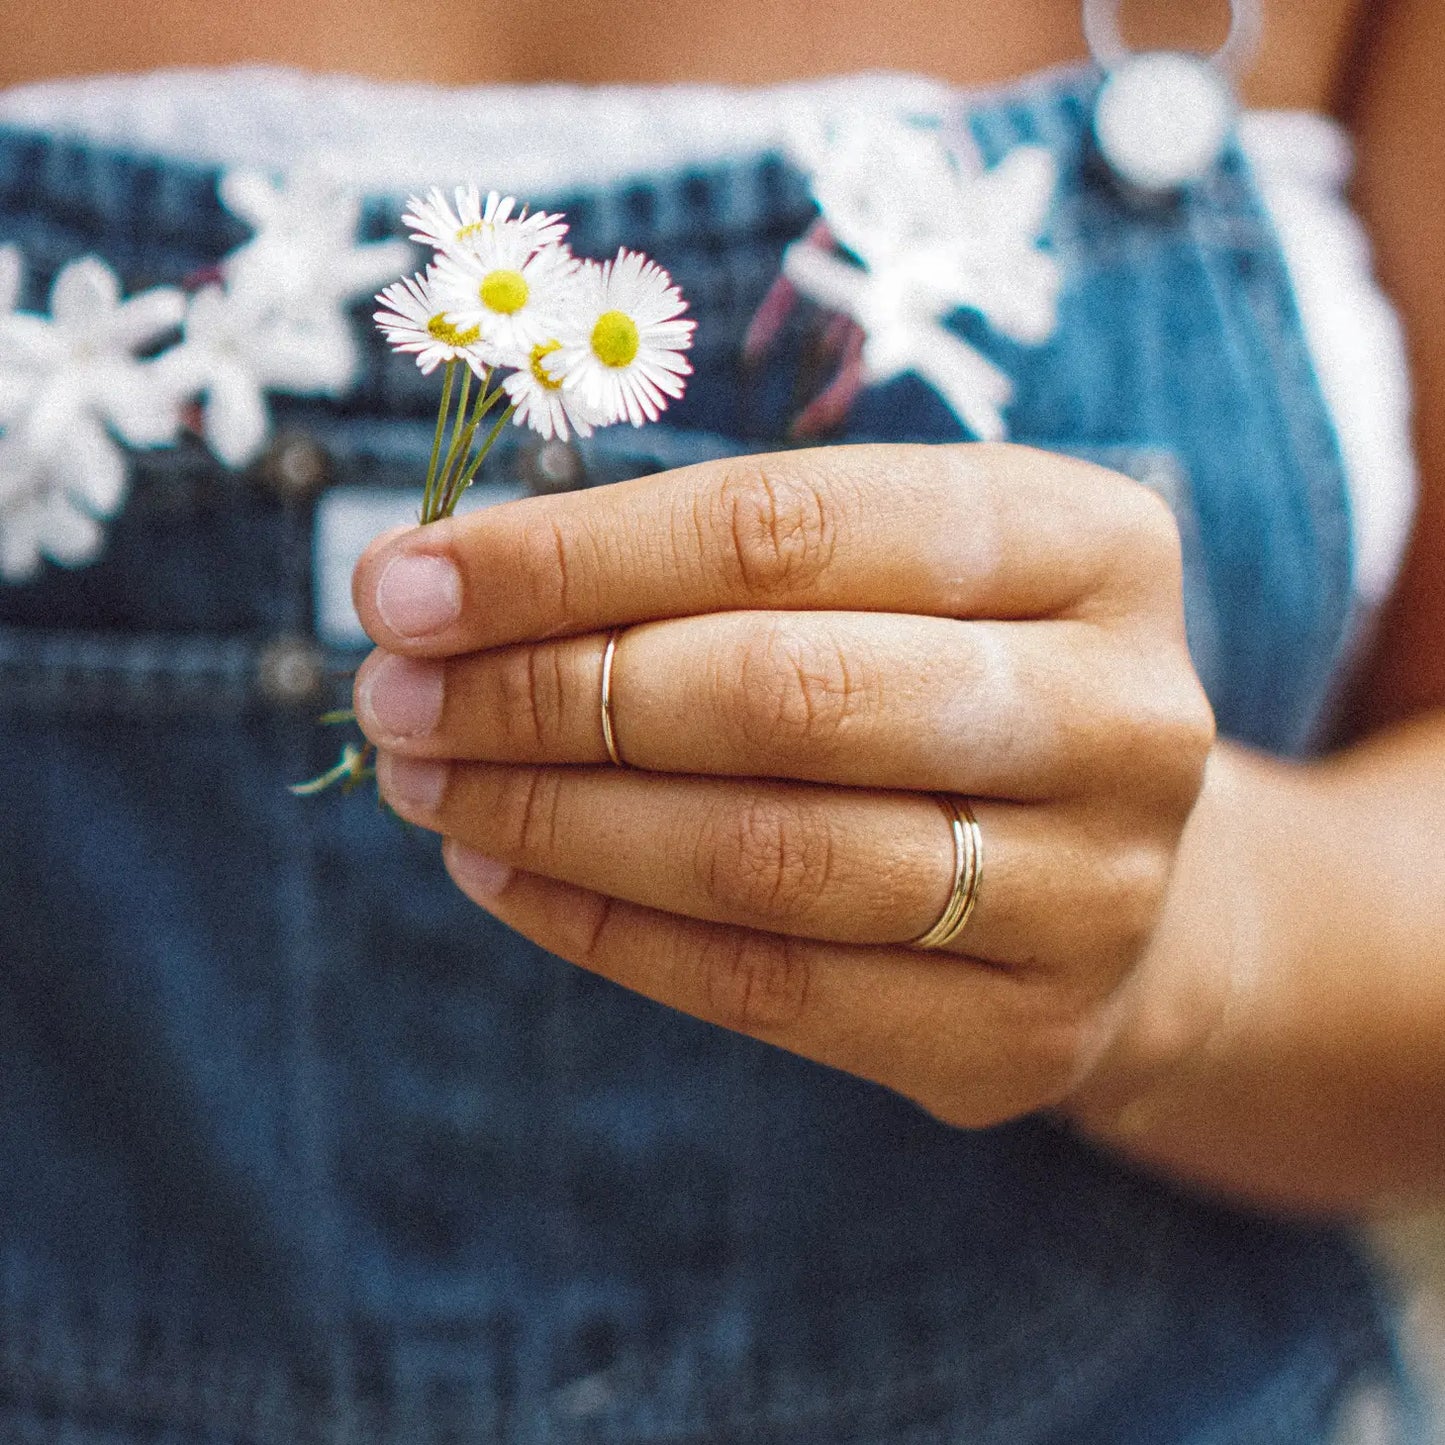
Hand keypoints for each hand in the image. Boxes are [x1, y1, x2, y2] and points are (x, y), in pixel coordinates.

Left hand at [350, 443, 1214, 1127]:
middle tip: (396, 694)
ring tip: (425, 782)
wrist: (1106, 869)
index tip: (404, 584)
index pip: (787, 526)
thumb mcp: (885, 573)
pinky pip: (771, 989)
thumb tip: (439, 589)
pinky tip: (501, 873)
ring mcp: (1094, 892)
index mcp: (1089, 542)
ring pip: (767, 855)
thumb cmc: (953, 676)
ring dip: (553, 816)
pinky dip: (604, 929)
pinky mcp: (1023, 1036)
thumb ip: (705, 564)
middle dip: (547, 691)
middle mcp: (1121, 713)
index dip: (574, 557)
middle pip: (782, 691)